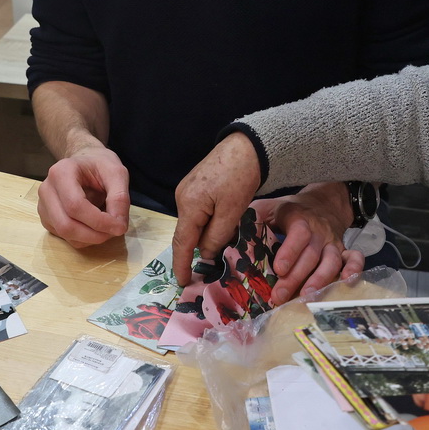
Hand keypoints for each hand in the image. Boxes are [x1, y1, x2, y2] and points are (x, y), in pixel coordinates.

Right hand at [37, 145, 129, 246]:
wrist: (84, 162)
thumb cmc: (99, 165)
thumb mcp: (117, 172)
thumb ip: (120, 197)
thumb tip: (119, 226)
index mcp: (61, 173)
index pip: (75, 205)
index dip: (99, 221)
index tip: (120, 226)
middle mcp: (47, 190)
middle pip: (66, 225)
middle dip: (95, 234)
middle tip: (116, 230)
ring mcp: (43, 206)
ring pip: (66, 234)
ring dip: (91, 238)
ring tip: (108, 226)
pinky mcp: (47, 220)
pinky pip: (66, 237)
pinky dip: (85, 238)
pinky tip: (95, 225)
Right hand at [172, 132, 263, 286]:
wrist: (246, 146)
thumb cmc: (240, 177)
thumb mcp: (232, 211)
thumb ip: (217, 236)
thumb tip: (205, 255)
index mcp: (189, 205)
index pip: (182, 243)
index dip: (181, 265)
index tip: (183, 282)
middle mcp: (182, 198)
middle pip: (186, 233)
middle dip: (193, 254)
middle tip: (202, 274)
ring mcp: (187, 190)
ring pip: (193, 224)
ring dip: (203, 238)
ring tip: (214, 255)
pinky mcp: (196, 186)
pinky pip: (198, 213)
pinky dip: (206, 225)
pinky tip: (217, 232)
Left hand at [253, 182, 364, 303]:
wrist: (322, 203)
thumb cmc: (289, 211)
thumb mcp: (268, 208)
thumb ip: (251, 222)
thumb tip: (230, 240)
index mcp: (298, 219)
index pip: (298, 234)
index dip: (290, 251)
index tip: (279, 268)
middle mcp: (318, 232)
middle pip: (311, 255)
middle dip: (296, 277)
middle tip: (280, 296)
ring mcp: (333, 242)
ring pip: (331, 261)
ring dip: (321, 280)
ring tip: (308, 297)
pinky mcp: (344, 250)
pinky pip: (355, 259)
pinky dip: (354, 270)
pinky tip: (347, 283)